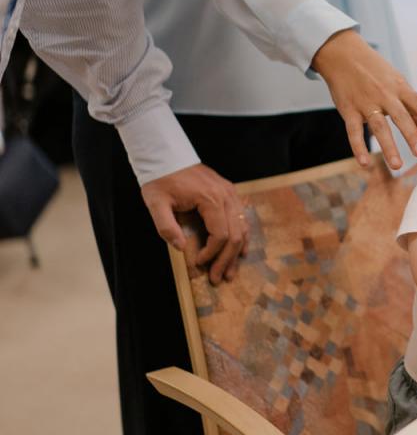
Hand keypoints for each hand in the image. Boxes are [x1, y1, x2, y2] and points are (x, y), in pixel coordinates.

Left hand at [141, 164, 246, 284]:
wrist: (167, 156)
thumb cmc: (160, 180)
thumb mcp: (155, 203)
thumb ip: (166, 226)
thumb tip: (182, 248)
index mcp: (210, 199)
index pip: (220, 234)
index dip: (212, 253)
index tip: (199, 263)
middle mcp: (226, 196)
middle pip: (236, 235)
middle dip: (227, 259)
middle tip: (219, 278)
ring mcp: (230, 194)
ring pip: (243, 228)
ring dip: (237, 252)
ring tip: (230, 271)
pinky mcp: (229, 193)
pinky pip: (242, 219)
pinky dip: (242, 237)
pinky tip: (240, 252)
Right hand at [311, 29, 416, 170]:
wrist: (343, 54)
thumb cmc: (375, 70)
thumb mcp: (396, 82)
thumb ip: (410, 106)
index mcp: (400, 88)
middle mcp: (385, 95)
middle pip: (401, 117)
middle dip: (411, 135)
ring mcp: (366, 102)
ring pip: (379, 126)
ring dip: (388, 146)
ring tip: (397, 165)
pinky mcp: (348, 109)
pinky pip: (353, 131)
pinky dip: (358, 148)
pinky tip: (365, 163)